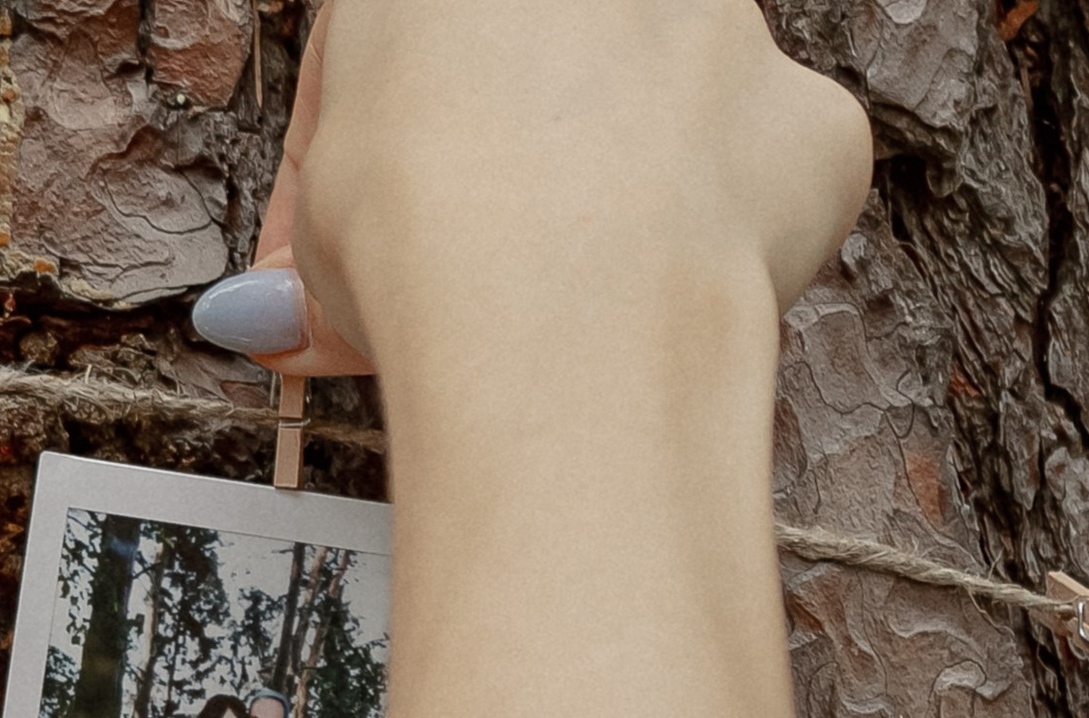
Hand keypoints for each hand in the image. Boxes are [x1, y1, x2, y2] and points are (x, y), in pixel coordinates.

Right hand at [194, 0, 870, 381]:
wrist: (557, 310)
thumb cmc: (429, 243)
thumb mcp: (324, 233)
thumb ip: (319, 244)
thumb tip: (275, 318)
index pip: (419, 46)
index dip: (392, 163)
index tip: (383, 242)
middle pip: (568, 69)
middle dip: (531, 166)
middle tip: (489, 277)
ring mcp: (722, 30)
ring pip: (682, 109)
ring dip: (643, 191)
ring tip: (593, 305)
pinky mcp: (813, 126)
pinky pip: (782, 183)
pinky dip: (745, 244)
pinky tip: (687, 303)